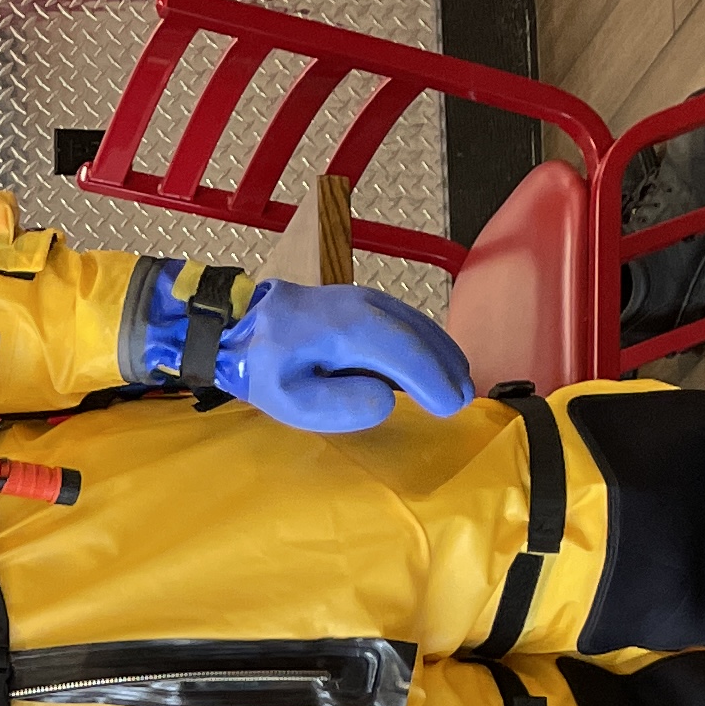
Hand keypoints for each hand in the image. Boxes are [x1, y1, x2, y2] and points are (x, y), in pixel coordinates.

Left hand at [214, 283, 474, 434]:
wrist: (239, 323)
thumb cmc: (264, 367)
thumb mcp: (290, 400)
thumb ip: (339, 404)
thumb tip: (387, 397)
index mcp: (347, 328)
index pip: (405, 352)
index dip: (434, 379)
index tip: (453, 407)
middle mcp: (364, 304)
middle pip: (420, 334)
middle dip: (447, 367)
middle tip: (465, 400)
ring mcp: (366, 298)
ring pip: (418, 323)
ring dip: (442, 353)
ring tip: (459, 383)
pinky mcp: (364, 301)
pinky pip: (407, 320)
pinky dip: (427, 341)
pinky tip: (436, 359)